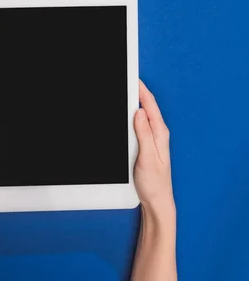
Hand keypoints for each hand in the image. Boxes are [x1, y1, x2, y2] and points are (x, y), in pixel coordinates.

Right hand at [134, 81, 174, 216]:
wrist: (157, 203)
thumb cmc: (155, 184)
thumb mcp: (148, 158)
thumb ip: (144, 134)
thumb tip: (139, 112)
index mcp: (160, 133)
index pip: (149, 104)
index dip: (140, 88)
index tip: (130, 77)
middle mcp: (157, 133)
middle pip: (145, 106)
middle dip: (134, 91)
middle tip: (122, 80)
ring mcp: (152, 138)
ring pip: (141, 114)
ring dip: (132, 102)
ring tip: (121, 91)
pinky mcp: (146, 144)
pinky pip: (138, 125)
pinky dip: (130, 116)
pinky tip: (124, 115)